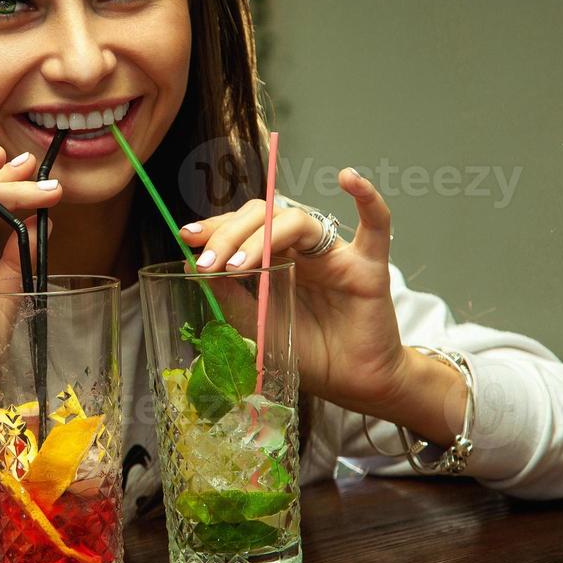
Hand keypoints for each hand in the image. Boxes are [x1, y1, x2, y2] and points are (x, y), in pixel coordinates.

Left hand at [179, 168, 413, 415]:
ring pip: (298, 221)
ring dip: (263, 236)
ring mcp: (336, 253)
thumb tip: (188, 262)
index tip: (186, 236)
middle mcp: (303, 248)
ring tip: (239, 266)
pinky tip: (350, 179)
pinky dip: (367, 199)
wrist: (349, 383)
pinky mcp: (369, 267)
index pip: (244, 225)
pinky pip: (376, 226)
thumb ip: (226, 293)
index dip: (216, 227)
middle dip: (230, 233)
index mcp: (277, 257)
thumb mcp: (254, 323)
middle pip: (265, 217)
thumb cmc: (307, 352)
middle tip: (207, 261)